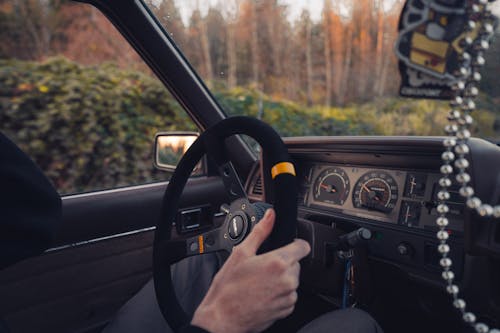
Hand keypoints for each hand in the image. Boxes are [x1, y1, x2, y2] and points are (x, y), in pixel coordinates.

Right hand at [191, 208, 310, 332]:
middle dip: (283, 262)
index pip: (303, 246)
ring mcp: (288, 296)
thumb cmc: (228, 288)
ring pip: (292, 280)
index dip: (295, 243)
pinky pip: (289, 295)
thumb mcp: (241, 253)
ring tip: (259, 282)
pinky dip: (279, 293)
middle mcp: (287, 280)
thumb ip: (260, 231)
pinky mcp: (287, 310)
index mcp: (278, 262)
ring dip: (281, 279)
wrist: (222, 318)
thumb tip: (270, 215)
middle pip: (296, 263)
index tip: (286, 246)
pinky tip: (262, 293)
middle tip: (262, 267)